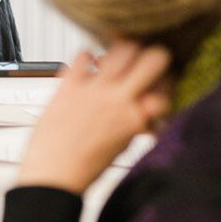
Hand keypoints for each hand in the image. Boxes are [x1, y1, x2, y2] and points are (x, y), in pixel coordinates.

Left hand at [16, 41, 172, 195]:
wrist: (53, 173)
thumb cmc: (85, 165)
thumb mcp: (123, 145)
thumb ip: (136, 123)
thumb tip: (146, 112)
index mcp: (136, 119)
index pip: (167, 91)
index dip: (166, 86)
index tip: (161, 85)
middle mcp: (120, 99)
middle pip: (154, 58)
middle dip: (155, 56)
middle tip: (146, 60)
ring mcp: (95, 88)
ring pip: (122, 48)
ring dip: (124, 50)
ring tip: (118, 58)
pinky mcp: (70, 83)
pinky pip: (83, 55)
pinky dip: (86, 56)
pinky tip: (87, 64)